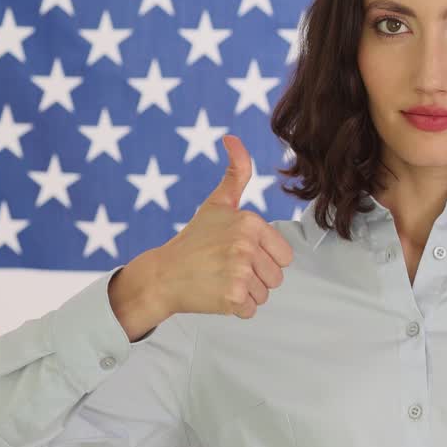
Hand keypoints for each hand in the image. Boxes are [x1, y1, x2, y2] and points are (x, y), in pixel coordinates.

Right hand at [154, 135, 295, 318]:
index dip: (265, 258)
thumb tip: (232, 137)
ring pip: (265, 294)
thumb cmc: (194, 240)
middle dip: (256, 277)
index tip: (238, 253)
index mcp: (250, 222)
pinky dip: (236, 308)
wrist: (161, 275)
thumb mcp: (218, 203)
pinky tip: (215, 294)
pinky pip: (251, 310)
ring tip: (220, 279)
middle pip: (277, 277)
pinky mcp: (232, 297)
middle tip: (227, 268)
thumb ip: (236, 172)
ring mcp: (239, 271)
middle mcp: (246, 245)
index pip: (285, 255)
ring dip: (246, 293)